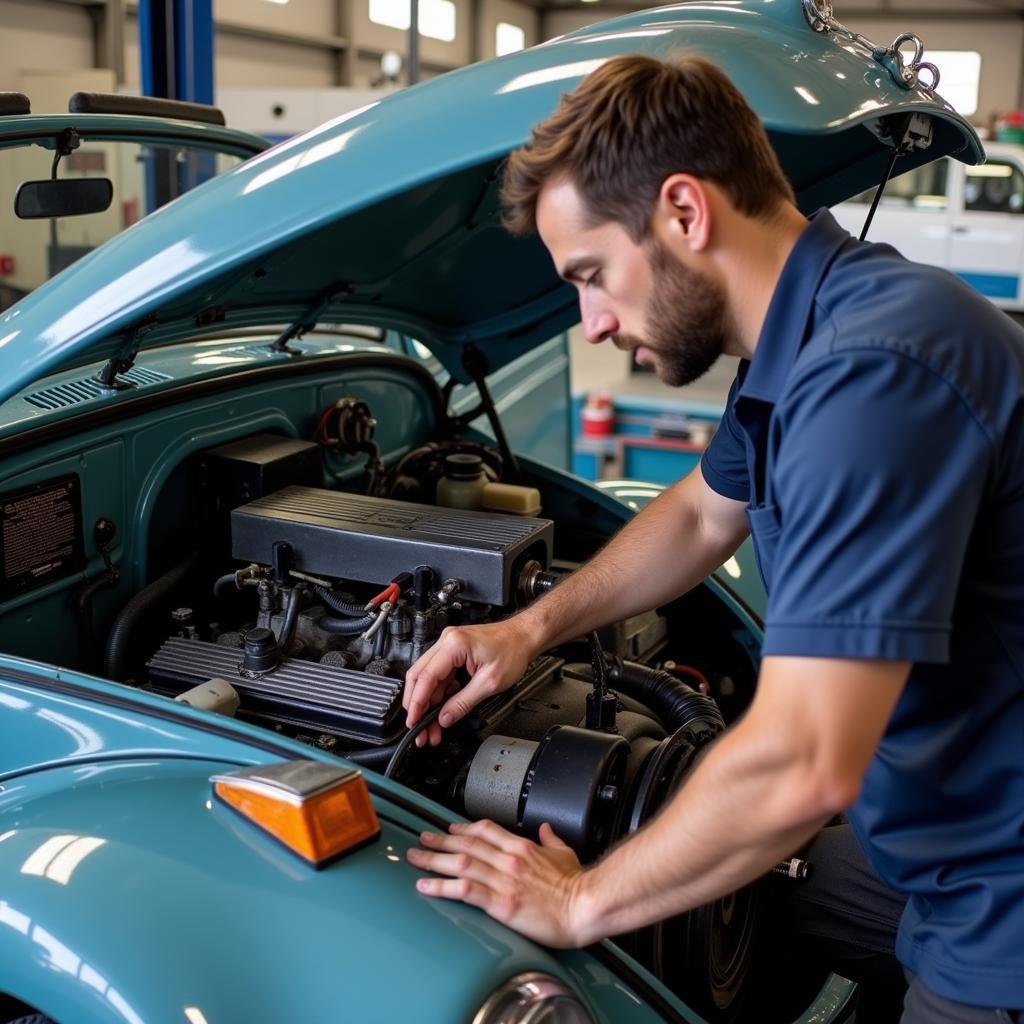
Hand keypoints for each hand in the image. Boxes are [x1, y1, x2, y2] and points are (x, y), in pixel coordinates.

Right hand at [403, 619, 535, 745]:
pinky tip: (441, 711)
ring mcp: (448, 645)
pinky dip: (438, 694)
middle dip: (417, 705)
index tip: (413, 721)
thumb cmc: (513, 650)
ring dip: (427, 702)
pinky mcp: (453, 651)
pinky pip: (439, 675)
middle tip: (419, 728)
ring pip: (427, 678)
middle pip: (419, 676)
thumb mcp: (489, 683)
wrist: (524, 636)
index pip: (425, 677)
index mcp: (454, 645)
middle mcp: (447, 641)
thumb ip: (463, 702)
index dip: (417, 703)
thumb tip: (445, 718)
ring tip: (431, 726)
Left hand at [407, 819, 589, 947]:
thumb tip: (546, 829)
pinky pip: (464, 891)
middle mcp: (508, 860)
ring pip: (460, 863)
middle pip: (466, 843)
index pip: (485, 830)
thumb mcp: (565, 853)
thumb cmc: (577, 885)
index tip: (450, 828)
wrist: (585, 906)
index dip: (463, 828)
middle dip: (440, 840)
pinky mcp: (501, 903)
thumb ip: (551, 840)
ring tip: (416, 858)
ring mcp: (503, 880)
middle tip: (422, 838)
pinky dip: (442, 887)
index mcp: (522, 847)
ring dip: (434, 859)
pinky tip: (427, 887)